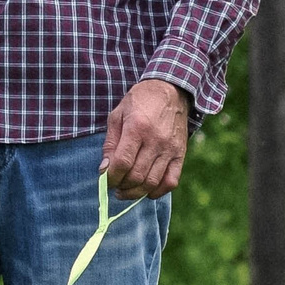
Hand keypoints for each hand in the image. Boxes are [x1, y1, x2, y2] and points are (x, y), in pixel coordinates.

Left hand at [102, 78, 189, 198]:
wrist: (170, 91)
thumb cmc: (139, 102)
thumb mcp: (117, 116)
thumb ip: (110, 143)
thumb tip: (104, 169)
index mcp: (137, 128)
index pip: (122, 163)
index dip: (111, 177)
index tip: (105, 180)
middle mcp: (156, 141)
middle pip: (137, 175)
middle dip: (121, 186)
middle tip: (114, 187)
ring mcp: (170, 149)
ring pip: (153, 181)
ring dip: (136, 192)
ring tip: (125, 191)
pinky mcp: (181, 154)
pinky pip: (172, 180)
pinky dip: (159, 191)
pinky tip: (146, 191)